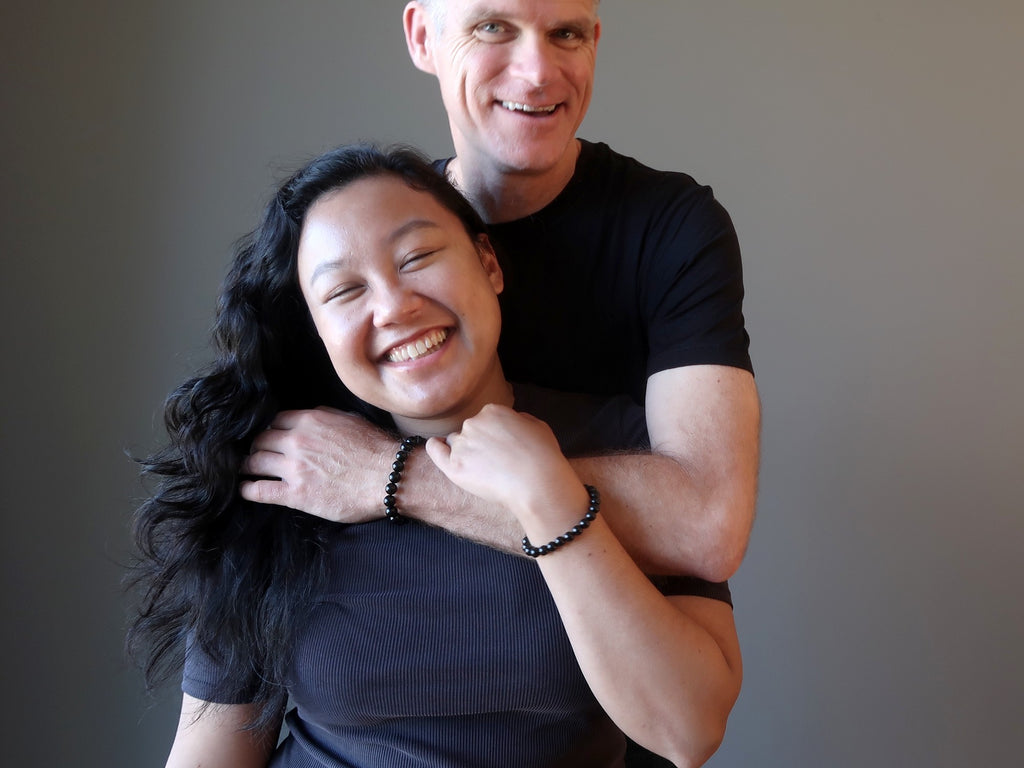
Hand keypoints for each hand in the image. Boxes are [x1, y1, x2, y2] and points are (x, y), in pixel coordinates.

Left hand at [238, 407, 391, 522]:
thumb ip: (326, 415)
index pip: (274, 420)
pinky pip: (260, 490)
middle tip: (254, 454)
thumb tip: (313, 413)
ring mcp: (294, 468)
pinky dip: (248, 489)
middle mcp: (297, 441)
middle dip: (255, 446)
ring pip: (254, 462)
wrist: (390, 476)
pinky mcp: (296, 494)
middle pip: (260, 439)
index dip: (269, 429)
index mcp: (310, 421)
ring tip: (245, 470)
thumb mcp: (351, 420)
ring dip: (247, 466)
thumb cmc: (376, 449)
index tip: (267, 436)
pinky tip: (246, 489)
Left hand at [425, 404, 584, 525]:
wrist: (537, 484)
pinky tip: (437, 447)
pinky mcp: (454, 466)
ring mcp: (462, 445)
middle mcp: (473, 423)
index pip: (485, 420)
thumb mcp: (537, 425)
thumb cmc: (543, 456)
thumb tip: (510, 422)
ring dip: (466, 452)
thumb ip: (518, 419)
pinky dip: (435, 448)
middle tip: (496, 461)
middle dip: (479, 443)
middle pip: (469, 431)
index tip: (502, 447)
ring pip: (456, 444)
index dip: (494, 434)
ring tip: (484, 470)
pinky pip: (436, 450)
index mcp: (492, 411)